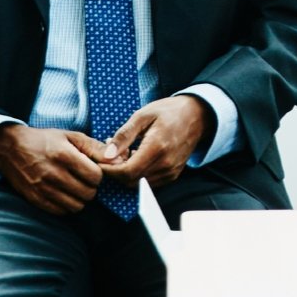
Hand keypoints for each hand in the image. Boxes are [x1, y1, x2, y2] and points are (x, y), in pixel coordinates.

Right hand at [0, 123, 115, 215]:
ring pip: (76, 206)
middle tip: (85, 180)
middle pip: (88, 193)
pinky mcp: (35, 199)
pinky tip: (63, 193)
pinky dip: (66, 205)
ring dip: (80, 198)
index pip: (95, 176)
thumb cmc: (44, 141)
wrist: (9, 148)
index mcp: (63, 154)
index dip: (99, 174)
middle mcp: (52, 173)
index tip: (93, 170)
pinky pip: (61, 212)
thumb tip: (116, 160)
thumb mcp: (70, 136)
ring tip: (75, 187)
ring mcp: (43, 188)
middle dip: (91, 188)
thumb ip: (94, 147)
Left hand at [101, 95, 215, 187]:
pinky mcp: (173, 175)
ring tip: (124, 154)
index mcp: (157, 147)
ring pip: (139, 184)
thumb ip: (123, 136)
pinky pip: (149, 182)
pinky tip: (136, 158)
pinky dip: (138, 175)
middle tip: (111, 155)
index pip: (127, 172)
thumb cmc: (168, 111)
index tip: (100, 161)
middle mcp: (166, 164)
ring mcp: (171, 172)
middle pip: (131, 181)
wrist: (196, 116)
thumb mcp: (142, 116)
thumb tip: (107, 154)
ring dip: (126, 174)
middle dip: (116, 172)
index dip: (110, 171)